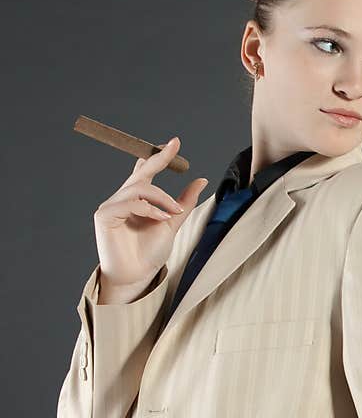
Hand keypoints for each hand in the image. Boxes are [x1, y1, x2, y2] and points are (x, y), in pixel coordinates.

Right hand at [93, 137, 208, 302]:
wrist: (138, 276)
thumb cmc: (151, 252)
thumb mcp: (173, 222)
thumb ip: (184, 202)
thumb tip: (201, 179)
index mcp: (138, 198)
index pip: (145, 170)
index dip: (157, 155)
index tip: (174, 142)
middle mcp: (123, 198)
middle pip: (141, 173)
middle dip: (158, 159)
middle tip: (174, 147)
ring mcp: (112, 206)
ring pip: (139, 188)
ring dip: (162, 197)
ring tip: (175, 212)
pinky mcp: (104, 216)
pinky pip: (128, 202)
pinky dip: (148, 208)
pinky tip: (161, 218)